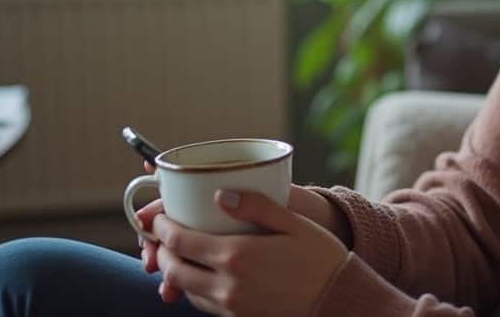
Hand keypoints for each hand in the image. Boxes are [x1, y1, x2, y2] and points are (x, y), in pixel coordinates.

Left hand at [138, 162, 351, 304]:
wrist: (339, 301)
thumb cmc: (321, 258)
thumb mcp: (293, 223)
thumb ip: (256, 206)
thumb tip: (220, 193)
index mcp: (236, 255)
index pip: (180, 242)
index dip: (163, 227)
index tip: (160, 216)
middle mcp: (227, 285)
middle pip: (175, 269)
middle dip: (162, 251)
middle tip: (162, 235)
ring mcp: (231, 306)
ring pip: (186, 290)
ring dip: (176, 272)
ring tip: (180, 254)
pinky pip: (204, 305)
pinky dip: (195, 289)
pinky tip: (204, 275)